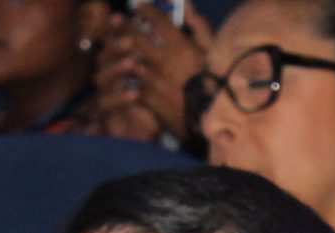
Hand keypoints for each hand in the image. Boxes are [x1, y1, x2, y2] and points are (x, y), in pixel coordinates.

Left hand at [124, 4, 209, 136]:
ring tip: (118, 46)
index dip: (145, 11)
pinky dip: (127, 77)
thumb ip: (198, 25)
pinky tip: (125, 74)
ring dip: (122, 52)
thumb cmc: (217, 83)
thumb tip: (186, 3)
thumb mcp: (213, 51)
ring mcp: (155, 81)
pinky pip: (132, 84)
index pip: (157, 20)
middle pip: (136, 38)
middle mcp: (164, 61)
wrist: (211, 119)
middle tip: (119, 21)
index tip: (139, 7)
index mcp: (181, 47)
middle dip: (126, 26)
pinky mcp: (150, 100)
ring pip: (129, 60)